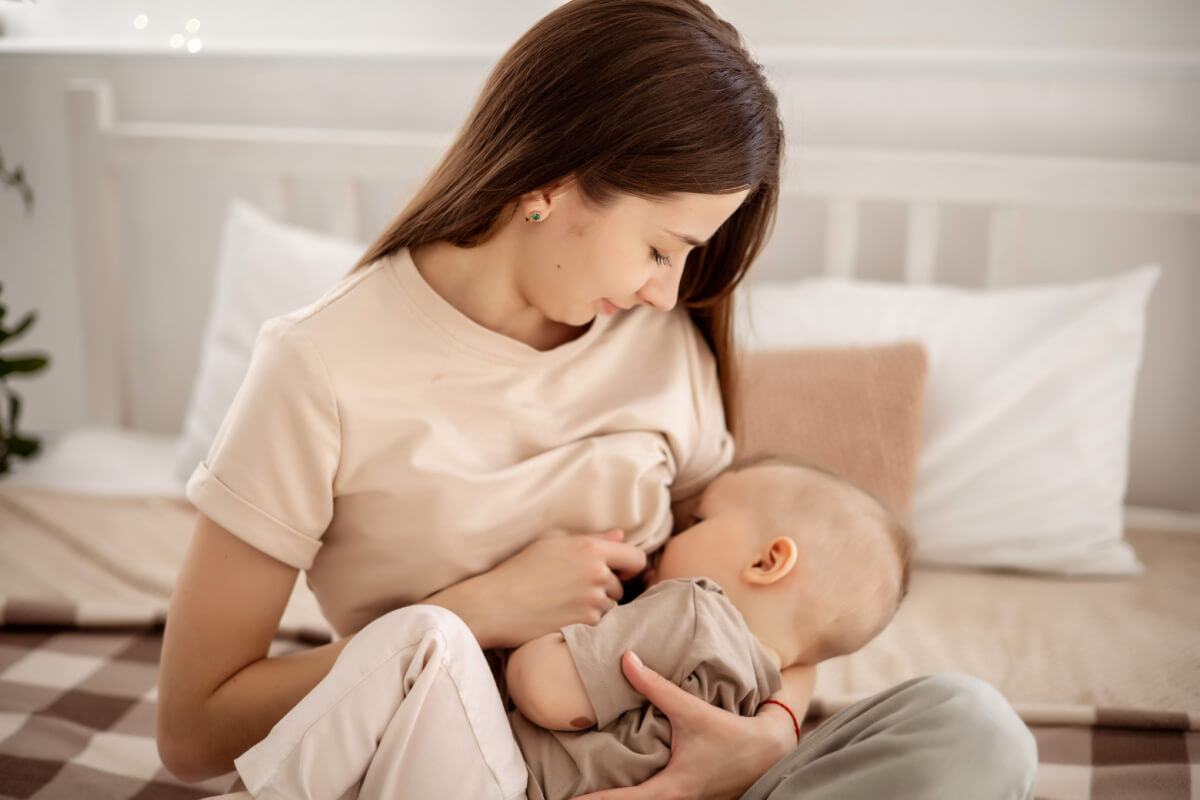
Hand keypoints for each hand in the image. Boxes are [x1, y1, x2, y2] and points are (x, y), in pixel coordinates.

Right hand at [428, 529, 645, 649]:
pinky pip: (600, 625)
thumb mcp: (554, 544)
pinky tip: (563, 617)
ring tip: (566, 604)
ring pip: (612, 607)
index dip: (628, 566)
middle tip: (575, 590)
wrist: (495, 605)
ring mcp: (593, 601)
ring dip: (597, 607)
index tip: (616, 571)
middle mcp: (597, 573)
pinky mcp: (585, 625)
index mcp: (591, 549)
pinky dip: (586, 623)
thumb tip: (622, 535)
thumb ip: (593, 539)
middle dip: (606, 588)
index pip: (636, 558)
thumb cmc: (520, 570)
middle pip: (622, 586)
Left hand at [572, 651, 794, 799]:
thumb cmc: (731, 734)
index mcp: (671, 790)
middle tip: (567, 798)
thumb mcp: (692, 710)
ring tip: (586, 795)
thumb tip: (626, 660)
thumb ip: (657, 687)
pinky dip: (636, 798)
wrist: (768, 752)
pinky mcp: (687, 799)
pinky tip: (620, 789)